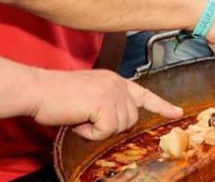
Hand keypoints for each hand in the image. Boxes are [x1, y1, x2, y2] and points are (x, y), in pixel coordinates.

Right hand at [29, 68, 181, 140]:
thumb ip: (106, 102)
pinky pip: (106, 132)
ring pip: (120, 126)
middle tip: (85, 117)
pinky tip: (79, 120)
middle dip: (109, 126)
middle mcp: (117, 84)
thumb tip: (114, 120)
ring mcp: (113, 93)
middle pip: (131, 119)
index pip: (143, 94)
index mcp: (114, 80)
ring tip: (80, 116)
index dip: (161, 105)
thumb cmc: (56, 94)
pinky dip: (91, 133)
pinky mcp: (105, 104)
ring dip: (98, 130)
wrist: (38, 89)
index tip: (176, 112)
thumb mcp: (88, 93)